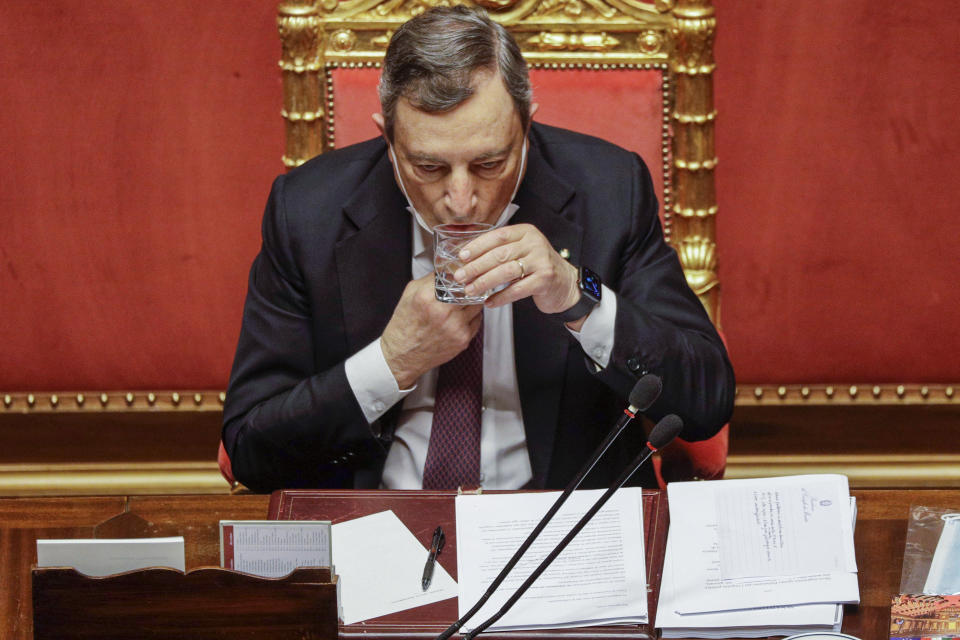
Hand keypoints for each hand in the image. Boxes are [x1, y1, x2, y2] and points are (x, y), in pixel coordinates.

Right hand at [381, 274, 482, 388]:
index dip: (461, 275)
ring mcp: (455, 326)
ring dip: (472, 301)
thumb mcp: (410, 293)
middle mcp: (443, 312)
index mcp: (428, 297)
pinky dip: (472, 316)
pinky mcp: (463, 339)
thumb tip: (448, 268)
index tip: (462, 274)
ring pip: (477, 305)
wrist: (403, 355)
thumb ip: (430, 279)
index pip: (455, 277)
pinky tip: (459, 317)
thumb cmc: (405, 324)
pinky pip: (477, 321)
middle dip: (469, 287)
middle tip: (466, 286)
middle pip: (470, 290)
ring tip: (461, 303)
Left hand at [453, 223, 582, 318]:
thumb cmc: (537, 267)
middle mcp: (534, 243)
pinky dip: (501, 297)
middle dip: (476, 267)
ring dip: (485, 282)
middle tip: (460, 276)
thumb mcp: (522, 251)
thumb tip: (468, 258)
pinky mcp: (545, 280)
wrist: (565, 283)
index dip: (478, 246)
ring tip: (470, 290)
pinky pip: (517, 290)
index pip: (498, 236)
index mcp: (526, 232)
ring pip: (506, 272)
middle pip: (499, 255)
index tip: (462, 257)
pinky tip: (489, 302)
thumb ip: (501, 250)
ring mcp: (541, 261)